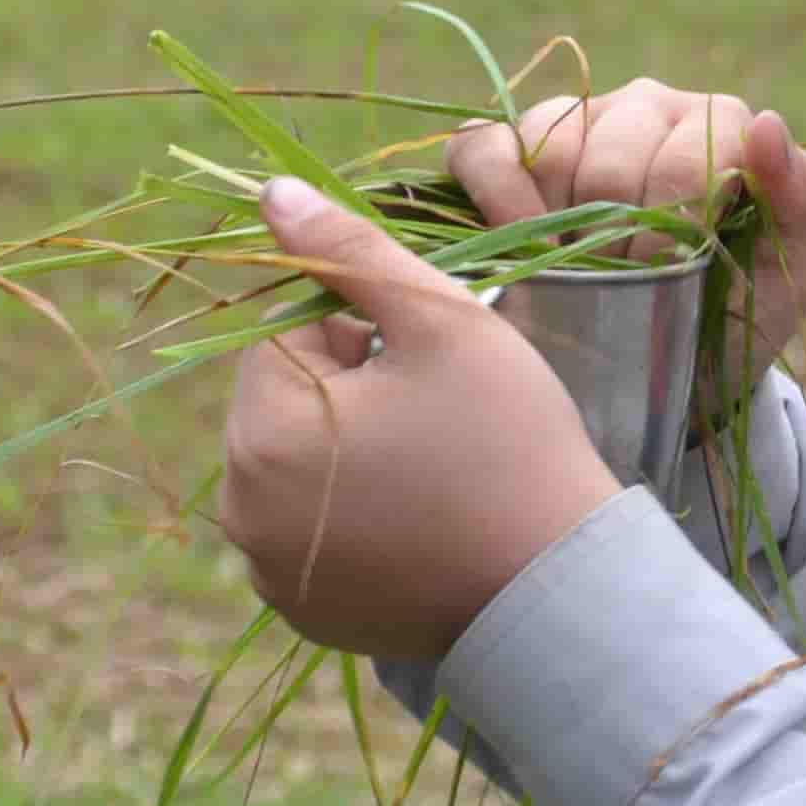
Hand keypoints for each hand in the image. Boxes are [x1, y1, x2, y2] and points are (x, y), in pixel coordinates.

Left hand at [221, 178, 618, 662]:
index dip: (356, 333)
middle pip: (281, 403)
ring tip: (430, 467)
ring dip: (344, 450)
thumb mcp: (439, 322)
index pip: (283, 336)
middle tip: (434, 416)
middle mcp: (242, 510)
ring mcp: (269, 571)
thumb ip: (348, 250)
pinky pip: (308, 532)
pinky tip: (419, 522)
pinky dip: (349, 516)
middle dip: (344, 391)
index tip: (421, 365)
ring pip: (293, 466)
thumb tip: (270, 192)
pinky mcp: (302, 613)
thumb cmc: (508, 440)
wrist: (562, 588)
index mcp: (263, 433)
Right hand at [447, 80, 805, 379]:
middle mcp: (648, 106)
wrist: (671, 366)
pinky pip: (484, 144)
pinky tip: (513, 239)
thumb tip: (768, 124)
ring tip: (575, 271)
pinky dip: (491, 193)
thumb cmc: (735, 316)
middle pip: (614, 159)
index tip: (669, 283)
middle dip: (615, 239)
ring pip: (548, 144)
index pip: (688, 157)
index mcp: (721, 122)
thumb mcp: (789, 273)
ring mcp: (576, 119)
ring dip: (554, 224)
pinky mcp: (509, 144)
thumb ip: (800, 199)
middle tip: (622, 290)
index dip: (672, 231)